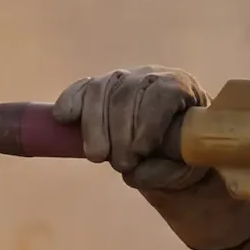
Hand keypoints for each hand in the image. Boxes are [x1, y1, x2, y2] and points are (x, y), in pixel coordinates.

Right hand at [52, 66, 207, 190]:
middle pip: (128, 93)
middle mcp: (151, 76)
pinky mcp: (100, 87)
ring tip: (97, 156)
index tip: (142, 151)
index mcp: (180, 88)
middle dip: (120, 134)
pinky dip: (70, 100)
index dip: (149, 121)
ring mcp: (123, 79)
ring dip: (94, 126)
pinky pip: (81, 87)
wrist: (173, 146)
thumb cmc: (182, 153)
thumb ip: (165, 172)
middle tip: (122, 165)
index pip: (162, 93)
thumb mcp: (185, 168)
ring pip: (102, 90)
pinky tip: (63, 118)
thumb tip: (133, 173)